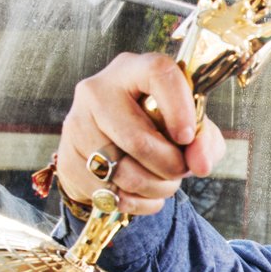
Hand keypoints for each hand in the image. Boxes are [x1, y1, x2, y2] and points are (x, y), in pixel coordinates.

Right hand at [56, 52, 225, 213]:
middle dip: (170, 165)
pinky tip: (143, 193)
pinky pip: (107, 192)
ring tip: (165, 183)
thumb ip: (204, 140)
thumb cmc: (160, 129)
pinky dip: (136, 202)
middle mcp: (97, 90)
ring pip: (122, 171)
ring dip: (155, 187)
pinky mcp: (66, 158)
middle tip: (182, 170)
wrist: (113, 148)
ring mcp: (77, 123)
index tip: (187, 137)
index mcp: (133, 69)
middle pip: (137, 138)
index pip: (157, 74)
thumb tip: (200, 163)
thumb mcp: (191, 129)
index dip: (178, 109)